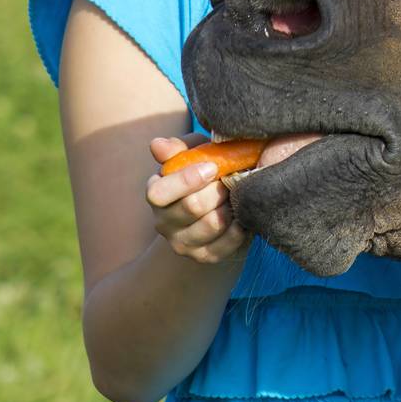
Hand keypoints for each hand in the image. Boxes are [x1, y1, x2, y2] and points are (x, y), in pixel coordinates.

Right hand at [145, 134, 250, 263]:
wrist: (221, 210)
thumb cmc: (207, 174)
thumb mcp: (195, 155)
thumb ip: (180, 149)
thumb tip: (158, 145)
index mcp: (157, 193)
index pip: (158, 193)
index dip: (186, 179)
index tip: (213, 167)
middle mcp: (163, 222)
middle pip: (192, 207)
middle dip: (218, 190)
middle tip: (232, 180)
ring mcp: (183, 243)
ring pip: (212, 224)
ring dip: (231, 206)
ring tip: (237, 195)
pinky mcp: (205, 256)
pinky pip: (228, 243)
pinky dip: (240, 226)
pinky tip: (243, 215)